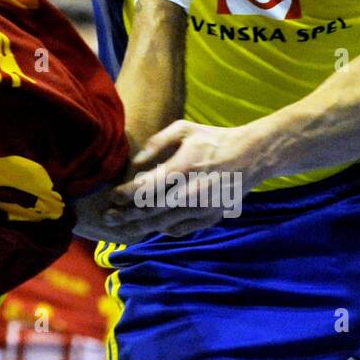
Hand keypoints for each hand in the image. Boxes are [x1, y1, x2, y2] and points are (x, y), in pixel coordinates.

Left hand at [95, 120, 268, 241]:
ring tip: (121, 227)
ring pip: (165, 223)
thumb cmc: (213, 139)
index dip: (126, 195)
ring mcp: (202, 208)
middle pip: (151, 210)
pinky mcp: (211, 217)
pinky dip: (164, 230)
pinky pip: (182, 229)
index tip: (112, 196)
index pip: (147, 187)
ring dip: (140, 226)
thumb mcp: (184, 129)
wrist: (251, 155)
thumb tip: (135, 163)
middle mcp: (191, 192)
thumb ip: (157, 143)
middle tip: (108, 217)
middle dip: (126, 215)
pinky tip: (150, 227)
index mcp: (183, 168)